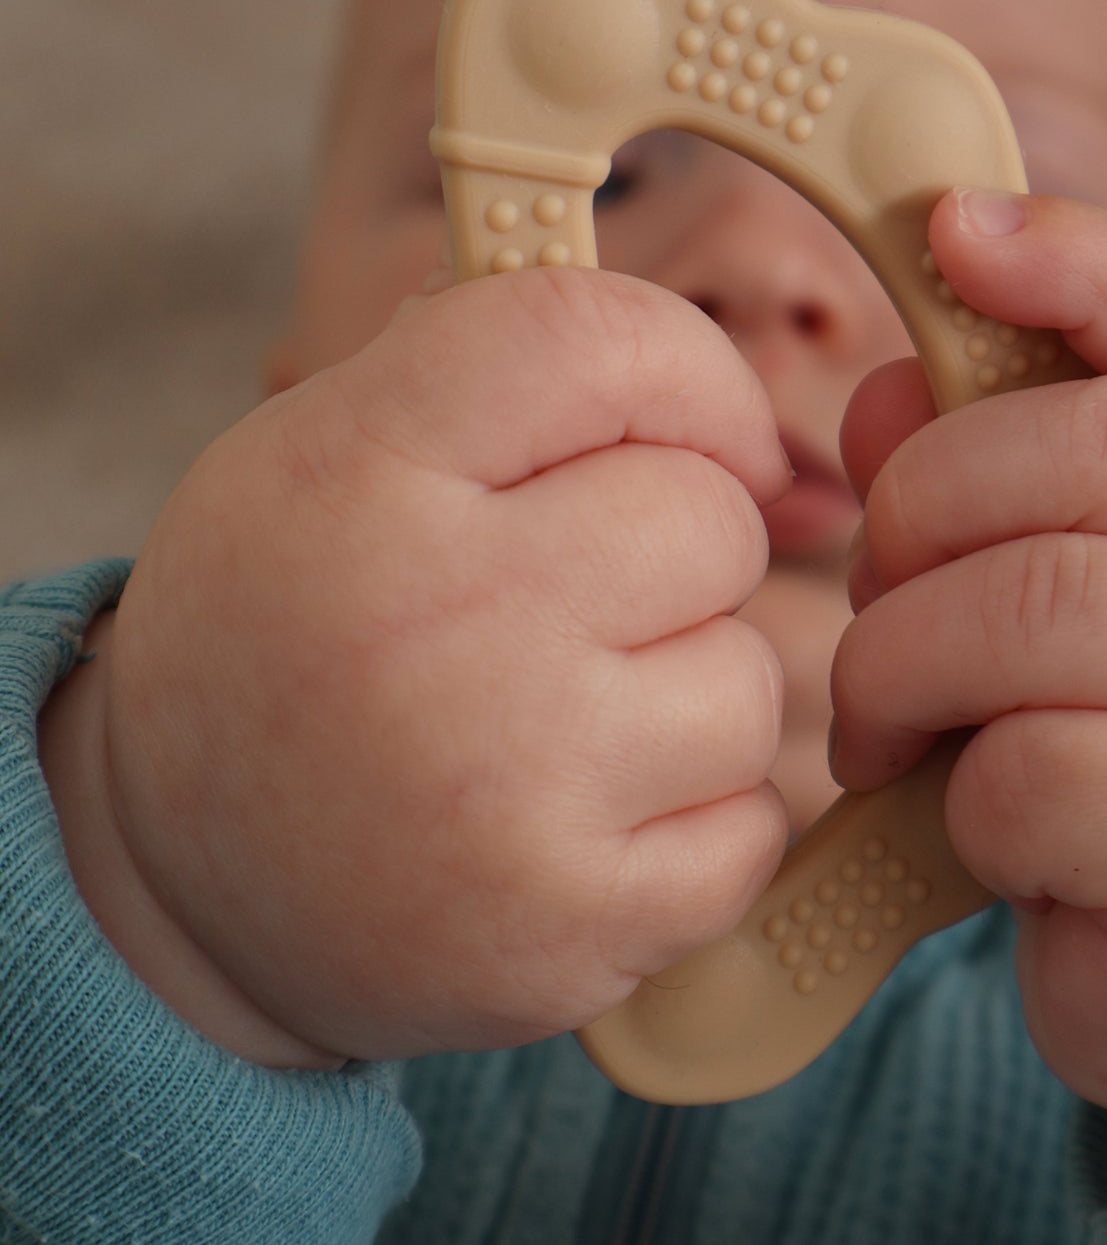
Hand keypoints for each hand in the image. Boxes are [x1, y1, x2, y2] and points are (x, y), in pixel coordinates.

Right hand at [41, 269, 790, 1066]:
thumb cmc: (289, 636)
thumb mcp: (321, 457)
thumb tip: (699, 380)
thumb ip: (488, 374)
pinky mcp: (568, 936)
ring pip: (748, 683)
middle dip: (682, 550)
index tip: (705, 433)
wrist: (183, 883)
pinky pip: (754, 830)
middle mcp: (440, 626)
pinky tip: (592, 820)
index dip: (688, 374)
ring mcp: (510, 796)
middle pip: (713, 521)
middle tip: (585, 601)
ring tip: (568, 724)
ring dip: (691, 692)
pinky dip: (700, 822)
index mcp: (360, 473)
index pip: (595, 340)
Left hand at [830, 191, 1106, 1221]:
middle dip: (924, 504)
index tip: (950, 230)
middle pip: (1088, 450)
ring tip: (886, 721)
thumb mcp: (1098, 581)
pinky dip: (959, 796)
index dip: (1075, 258)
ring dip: (904, 665)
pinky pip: (1035, 771)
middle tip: (878, 583)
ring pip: (1036, 610)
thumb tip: (884, 398)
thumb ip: (1004, 471)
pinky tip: (978, 826)